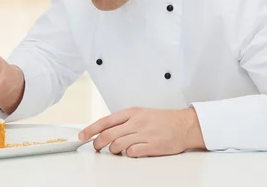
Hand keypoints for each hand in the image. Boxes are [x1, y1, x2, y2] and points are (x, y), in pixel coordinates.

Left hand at [78, 107, 205, 157]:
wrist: (184, 125)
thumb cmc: (162, 120)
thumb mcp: (141, 113)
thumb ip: (124, 121)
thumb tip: (105, 130)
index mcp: (132, 112)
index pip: (106, 121)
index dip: (91, 129)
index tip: (82, 135)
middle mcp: (137, 122)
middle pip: (108, 134)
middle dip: (98, 143)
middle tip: (96, 147)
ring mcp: (144, 134)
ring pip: (117, 144)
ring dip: (113, 150)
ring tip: (116, 151)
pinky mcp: (152, 146)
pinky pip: (132, 152)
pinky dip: (128, 154)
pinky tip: (131, 152)